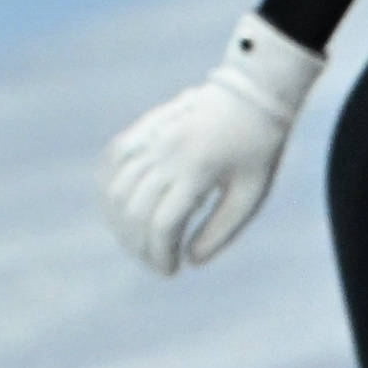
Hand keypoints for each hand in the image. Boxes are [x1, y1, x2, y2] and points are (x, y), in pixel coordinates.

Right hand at [101, 15, 324, 274]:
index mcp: (197, 171)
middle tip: (156, 263)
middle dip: (139, 245)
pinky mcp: (143, 129)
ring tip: (139, 244)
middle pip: (134, 211)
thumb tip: (191, 260)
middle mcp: (167, 154)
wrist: (252, 96)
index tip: (170, 271)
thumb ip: (222, 230)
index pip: (162, 224)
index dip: (160, 253)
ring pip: (116, 189)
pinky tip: (119, 210)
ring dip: (120, 223)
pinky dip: (109, 188)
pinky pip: (113, 161)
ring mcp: (151, 139)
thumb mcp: (251, 195)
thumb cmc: (259, 150)